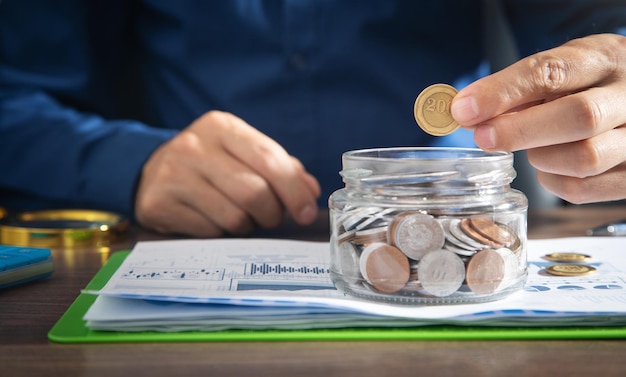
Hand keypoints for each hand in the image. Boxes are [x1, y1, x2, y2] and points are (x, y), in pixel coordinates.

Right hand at [134, 111, 320, 236]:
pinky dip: (222, 232)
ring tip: (241, 216)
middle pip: (254, 193)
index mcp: (221, 126)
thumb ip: (280, 167)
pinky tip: (214, 219)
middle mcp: (194, 146)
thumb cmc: (210, 163)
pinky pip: (210, 231)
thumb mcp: (241, 152)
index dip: (294, 190)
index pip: (269, 159)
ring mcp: (173, 175)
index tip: (306, 212)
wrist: (151, 172)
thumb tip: (310, 191)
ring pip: (234, 217)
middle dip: (272, 213)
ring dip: (248, 225)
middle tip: (271, 216)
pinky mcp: (159, 204)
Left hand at [452, 33, 625, 203]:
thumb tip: (466, 112)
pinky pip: (584, 189)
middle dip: (520, 131)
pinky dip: (554, 181)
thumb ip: (519, 90)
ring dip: (541, 157)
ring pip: (585, 158)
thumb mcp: (561, 72)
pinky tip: (550, 167)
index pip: (552, 71)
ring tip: (533, 147)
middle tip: (483, 137)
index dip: (502, 92)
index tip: (464, 109)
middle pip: (579, 117)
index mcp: (604, 59)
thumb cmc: (587, 86)